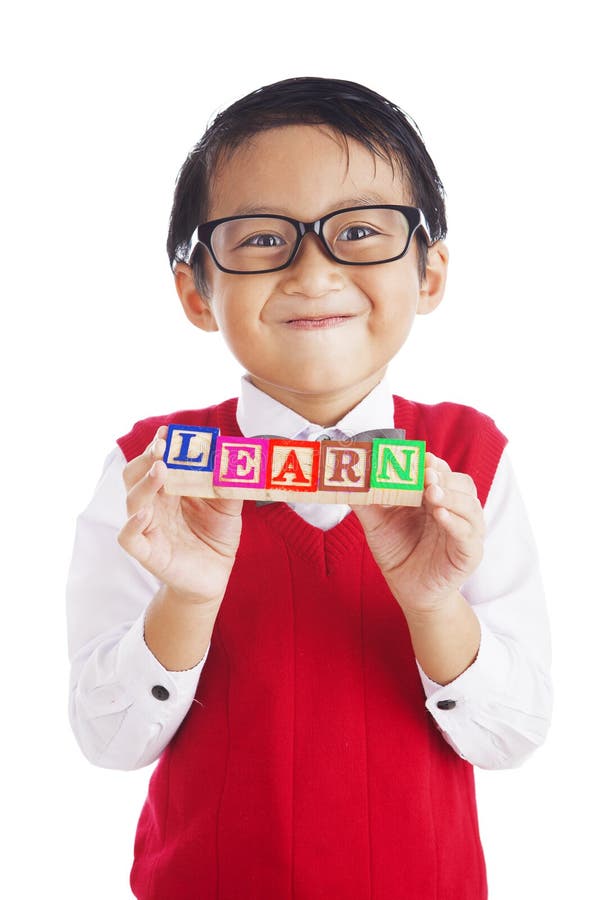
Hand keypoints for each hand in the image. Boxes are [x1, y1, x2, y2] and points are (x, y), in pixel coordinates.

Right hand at [118, 426, 242, 605]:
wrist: (214, 577)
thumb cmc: (216, 537)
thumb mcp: (229, 507)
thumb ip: (229, 484)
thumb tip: (235, 457)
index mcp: (170, 489)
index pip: (156, 461)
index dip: (160, 446)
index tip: (169, 432)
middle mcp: (154, 504)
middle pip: (136, 474)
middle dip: (148, 458)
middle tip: (163, 447)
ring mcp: (148, 527)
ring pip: (132, 500)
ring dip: (144, 483)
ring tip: (160, 470)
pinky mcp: (147, 552)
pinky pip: (128, 537)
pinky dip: (132, 525)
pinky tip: (145, 514)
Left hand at [352, 452, 483, 615]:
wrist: (408, 590)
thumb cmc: (397, 552)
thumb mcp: (377, 524)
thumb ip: (365, 503)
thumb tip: (345, 481)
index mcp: (434, 497)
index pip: (441, 472)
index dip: (432, 463)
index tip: (420, 457)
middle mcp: (454, 509)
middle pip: (460, 483)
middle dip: (444, 476)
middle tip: (426, 472)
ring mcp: (465, 530)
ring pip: (469, 505)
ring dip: (452, 495)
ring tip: (432, 492)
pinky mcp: (468, 552)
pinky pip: (468, 533)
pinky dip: (455, 522)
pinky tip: (440, 515)